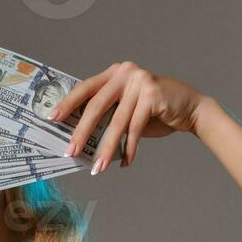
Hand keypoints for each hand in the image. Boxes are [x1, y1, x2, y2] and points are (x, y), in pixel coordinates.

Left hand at [48, 60, 206, 170]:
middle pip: (96, 105)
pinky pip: (135, 128)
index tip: (52, 119)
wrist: (189, 108)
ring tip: (97, 168)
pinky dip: (129, 149)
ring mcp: (140, 81)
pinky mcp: (153, 95)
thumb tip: (80, 138)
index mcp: (114, 74)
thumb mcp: (126, 110)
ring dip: (106, 149)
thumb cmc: (154, 112)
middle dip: (81, 132)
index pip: (85, 88)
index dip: (68, 104)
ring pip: (116, 122)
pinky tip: (125, 163)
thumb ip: (107, 116)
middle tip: (70, 152)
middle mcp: (125, 73)